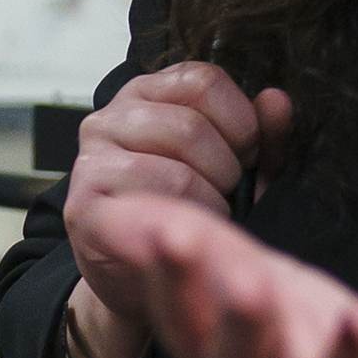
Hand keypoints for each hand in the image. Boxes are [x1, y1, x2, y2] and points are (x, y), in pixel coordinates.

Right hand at [58, 63, 293, 357]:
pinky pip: (152, 205)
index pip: (202, 80)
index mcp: (147, 95)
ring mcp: (89, 160)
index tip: (245, 154)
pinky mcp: (81, 205)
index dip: (240, 121)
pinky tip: (184, 231)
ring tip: (206, 216)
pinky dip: (185, 223)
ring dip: (208, 202)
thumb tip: (276, 100)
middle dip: (227, 170)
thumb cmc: (194, 214)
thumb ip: (261, 139)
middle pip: (192, 126)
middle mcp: (109, 118)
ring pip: (176, 170)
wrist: (147, 277)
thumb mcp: (239, 171)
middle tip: (225, 195)